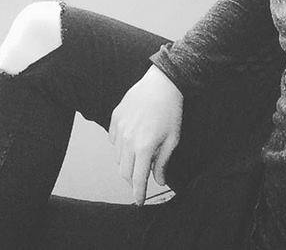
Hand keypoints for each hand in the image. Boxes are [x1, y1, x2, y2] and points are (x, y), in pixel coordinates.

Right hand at [108, 64, 182, 205]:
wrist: (162, 84)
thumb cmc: (170, 111)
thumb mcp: (173, 139)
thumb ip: (163, 162)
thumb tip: (158, 180)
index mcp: (144, 147)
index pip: (137, 179)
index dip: (138, 193)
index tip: (139, 202)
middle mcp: (128, 139)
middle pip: (124, 171)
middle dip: (132, 179)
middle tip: (142, 177)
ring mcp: (119, 128)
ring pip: (117, 156)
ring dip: (127, 162)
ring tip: (140, 153)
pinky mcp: (115, 117)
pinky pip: (112, 139)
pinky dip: (120, 145)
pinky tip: (131, 139)